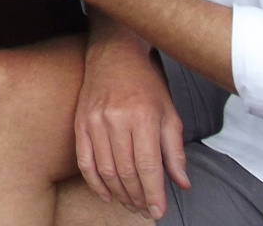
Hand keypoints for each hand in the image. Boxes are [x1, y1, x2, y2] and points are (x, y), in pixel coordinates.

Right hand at [74, 35, 189, 217]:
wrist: (114, 53)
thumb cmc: (146, 83)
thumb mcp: (169, 113)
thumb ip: (175, 150)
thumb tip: (181, 183)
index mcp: (143, 117)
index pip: (149, 167)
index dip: (154, 194)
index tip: (158, 212)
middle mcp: (117, 120)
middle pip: (126, 172)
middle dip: (137, 197)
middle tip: (144, 210)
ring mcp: (95, 120)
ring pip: (106, 169)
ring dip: (119, 193)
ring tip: (130, 204)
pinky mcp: (81, 121)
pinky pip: (85, 159)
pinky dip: (95, 182)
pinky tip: (106, 194)